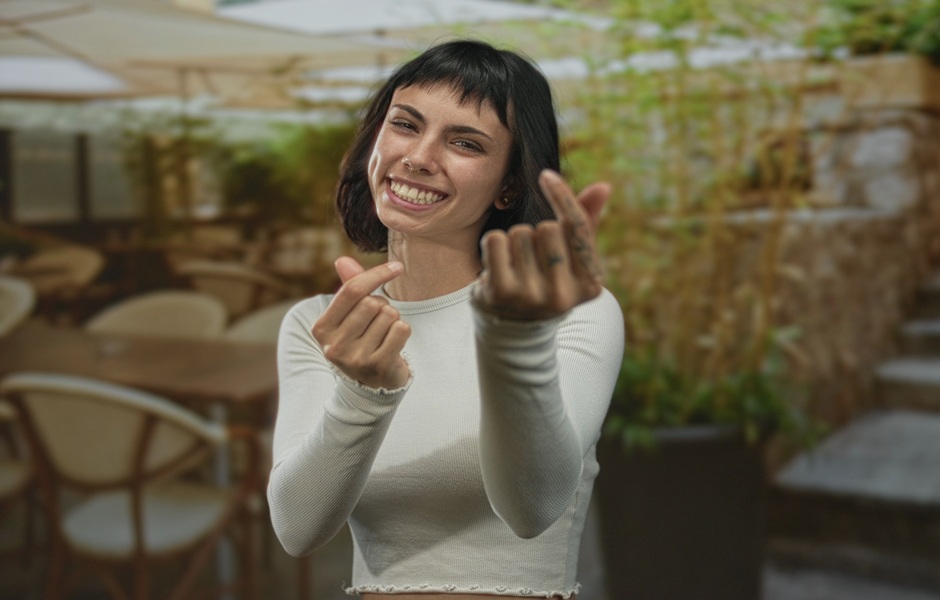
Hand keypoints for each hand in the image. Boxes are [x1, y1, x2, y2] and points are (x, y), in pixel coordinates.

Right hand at [311, 257, 411, 388]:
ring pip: (389, 315)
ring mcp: (355, 358)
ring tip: (384, 334)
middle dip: (383, 306)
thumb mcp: (350, 315)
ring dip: (393, 320)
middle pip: (372, 303)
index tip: (397, 266)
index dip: (377, 274)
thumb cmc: (361, 340)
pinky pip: (401, 330)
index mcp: (322, 328)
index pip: (352, 290)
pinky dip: (403, 331)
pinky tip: (394, 344)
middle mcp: (334, 345)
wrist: (372, 384)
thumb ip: (350, 287)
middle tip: (379, 321)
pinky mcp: (378, 366)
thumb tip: (342, 260)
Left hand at [472, 169, 609, 320]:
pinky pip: (496, 239)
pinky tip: (498, 267)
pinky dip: (494, 245)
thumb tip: (603, 186)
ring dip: (515, 242)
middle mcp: (563, 295)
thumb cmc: (548, 282)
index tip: (546, 175)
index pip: (578, 227)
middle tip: (533, 260)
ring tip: (517, 267)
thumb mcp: (572, 259)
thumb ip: (586, 223)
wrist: (513, 327)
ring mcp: (531, 296)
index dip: (562, 197)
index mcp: (589, 285)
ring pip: (520, 233)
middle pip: (547, 227)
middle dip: (536, 234)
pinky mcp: (501, 292)